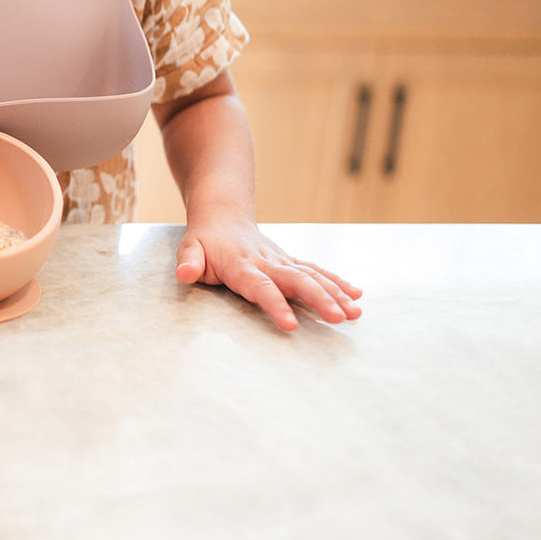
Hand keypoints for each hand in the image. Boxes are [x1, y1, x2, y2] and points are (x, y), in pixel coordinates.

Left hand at [174, 216, 361, 330]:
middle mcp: (267, 262)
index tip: (292, 324)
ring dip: (335, 294)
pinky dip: (337, 282)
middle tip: (340, 318)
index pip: (260, 287)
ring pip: (312, 276)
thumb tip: (184, 274)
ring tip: (355, 313)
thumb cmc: (205, 239)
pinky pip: (316, 271)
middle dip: (320, 300)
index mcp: (242, 265)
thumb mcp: (190, 248)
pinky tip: (356, 295)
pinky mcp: (290, 262)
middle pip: (296, 281)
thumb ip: (189, 262)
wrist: (223, 215)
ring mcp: (282, 261)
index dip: (275, 304)